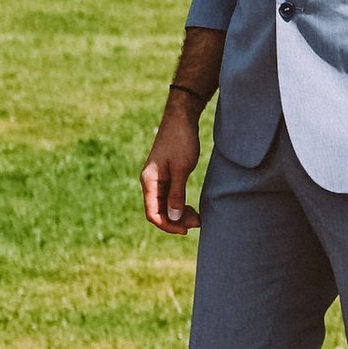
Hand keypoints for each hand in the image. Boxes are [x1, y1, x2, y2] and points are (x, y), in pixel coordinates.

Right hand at [141, 98, 201, 234]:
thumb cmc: (181, 140)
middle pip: (158, 211)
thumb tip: (174, 217)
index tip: (186, 229)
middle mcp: (149, 182)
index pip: (153, 213)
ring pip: (164, 205)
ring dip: (178, 214)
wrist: (181, 118)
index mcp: (149, 181)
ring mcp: (156, 179)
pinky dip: (179, 204)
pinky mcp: (164, 176)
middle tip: (198, 222)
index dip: (168, 226)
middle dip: (176, 221)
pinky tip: (191, 207)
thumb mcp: (181, 168)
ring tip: (197, 217)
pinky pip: (168, 197)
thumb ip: (176, 194)